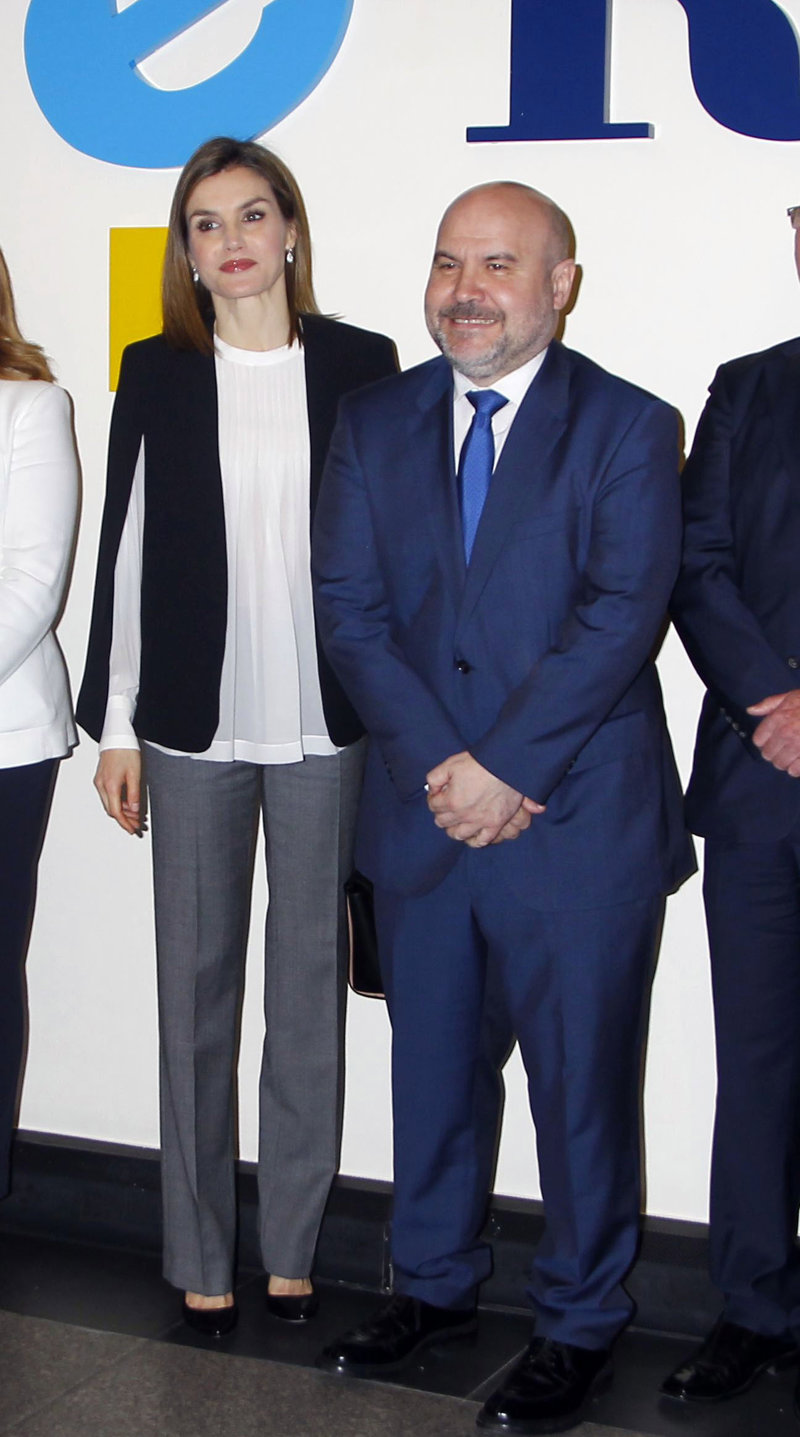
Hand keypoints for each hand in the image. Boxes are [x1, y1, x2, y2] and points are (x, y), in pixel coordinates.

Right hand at [94, 749, 143, 833]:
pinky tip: (128, 804)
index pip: (116, 812)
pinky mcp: (101, 779)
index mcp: (110, 785)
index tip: (133, 829)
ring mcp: (99, 782)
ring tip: (135, 815)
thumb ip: (134, 794)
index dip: (125, 823)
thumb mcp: (135, 774)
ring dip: (122, 811)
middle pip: (111, 810)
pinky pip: (108, 796)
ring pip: (109, 804)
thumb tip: (134, 810)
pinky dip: (118, 802)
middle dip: (124, 820)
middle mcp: (101, 785)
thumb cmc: (126, 751)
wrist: (117, 737)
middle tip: (136, 825)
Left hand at [426, 752, 544, 846]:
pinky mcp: (495, 824)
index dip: (433, 798)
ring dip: (453, 828)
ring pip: (458, 834)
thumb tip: (431, 790)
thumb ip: (435, 778)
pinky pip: (482, 840)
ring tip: (456, 820)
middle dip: (441, 812)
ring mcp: (480, 822)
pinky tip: (471, 833)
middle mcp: (464, 815)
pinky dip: (474, 840)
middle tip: (446, 805)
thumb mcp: (450, 764)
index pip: (433, 806)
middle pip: (442, 821)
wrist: (507, 764)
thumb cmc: (480, 762)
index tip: (438, 794)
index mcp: (451, 800)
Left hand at [747, 690, 799, 776]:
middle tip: (783, 749)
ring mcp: (798, 745)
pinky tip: (798, 764)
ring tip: (792, 755)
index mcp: (779, 717)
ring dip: (784, 762)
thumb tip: (751, 710)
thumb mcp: (790, 696)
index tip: (770, 741)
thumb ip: (769, 704)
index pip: (758, 739)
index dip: (763, 741)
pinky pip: (795, 770)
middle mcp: (786, 732)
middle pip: (768, 754)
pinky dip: (796, 769)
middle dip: (774, 753)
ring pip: (780, 764)